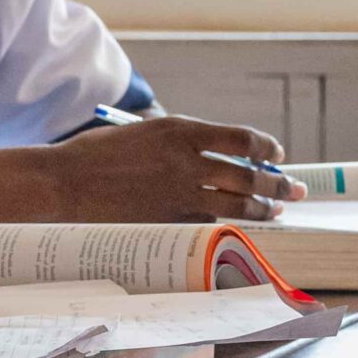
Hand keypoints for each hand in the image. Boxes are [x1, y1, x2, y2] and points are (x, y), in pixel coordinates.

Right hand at [45, 117, 297, 221]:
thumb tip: (207, 156)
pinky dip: (228, 225)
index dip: (266, 148)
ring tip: (275, 209)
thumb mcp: (139, 133)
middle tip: (295, 189)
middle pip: (251, 174)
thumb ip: (174, 141)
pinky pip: (211, 223)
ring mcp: (181, 193)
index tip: (276, 154)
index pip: (243, 139)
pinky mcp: (171, 220)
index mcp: (179, 130)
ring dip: (263, 207)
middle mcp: (188, 160)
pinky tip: (237, 227)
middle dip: (279, 183)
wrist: (62, 184)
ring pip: (239, 203)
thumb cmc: (92, 156)